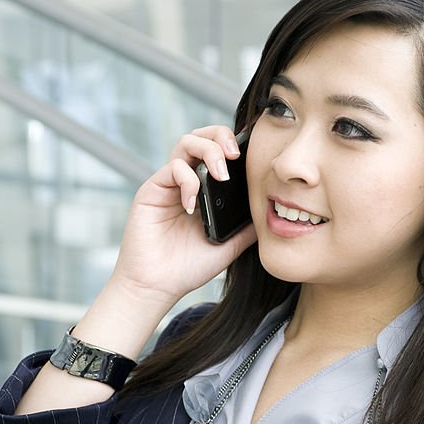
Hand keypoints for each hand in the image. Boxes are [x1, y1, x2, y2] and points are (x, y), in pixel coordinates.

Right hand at [111, 125, 257, 308]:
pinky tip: (192, 206)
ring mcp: (168, 184)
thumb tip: (270, 212)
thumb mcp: (229, 247)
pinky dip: (188, 181)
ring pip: (186, 142)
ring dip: (208, 151)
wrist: (157, 287)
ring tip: (220, 174)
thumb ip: (246, 228)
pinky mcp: (152, 190)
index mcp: (205, 191)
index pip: (219, 153)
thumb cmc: (187, 268)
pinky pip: (173, 168)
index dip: (234, 145)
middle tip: (235, 154)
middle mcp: (186, 181)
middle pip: (202, 136)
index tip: (253, 154)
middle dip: (221, 136)